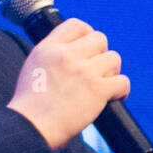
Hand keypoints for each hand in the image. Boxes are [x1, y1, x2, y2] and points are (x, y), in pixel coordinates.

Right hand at [5, 18, 128, 148]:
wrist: (31, 127)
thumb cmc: (30, 105)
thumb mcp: (33, 68)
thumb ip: (52, 55)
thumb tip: (74, 50)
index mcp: (48, 48)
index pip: (76, 25)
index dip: (87, 34)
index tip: (89, 48)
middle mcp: (66, 55)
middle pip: (100, 39)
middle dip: (100, 54)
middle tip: (95, 71)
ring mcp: (83, 71)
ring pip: (114, 59)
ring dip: (110, 72)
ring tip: (101, 85)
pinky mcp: (98, 89)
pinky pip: (122, 81)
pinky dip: (121, 91)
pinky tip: (113, 98)